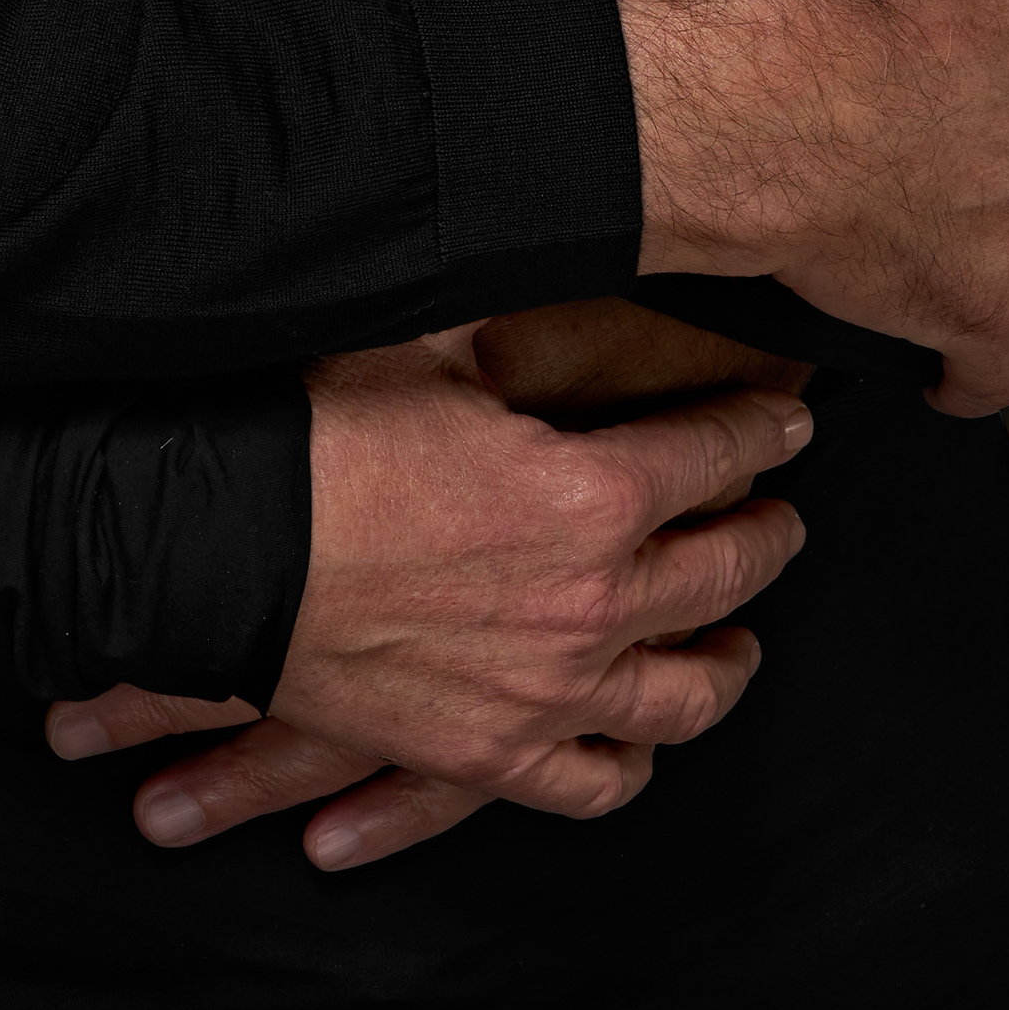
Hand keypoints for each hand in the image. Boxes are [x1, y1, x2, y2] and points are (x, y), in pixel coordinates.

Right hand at [41, 342, 804, 865]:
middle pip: (726, 573)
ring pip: (688, 695)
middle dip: (767, 536)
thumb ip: (514, 306)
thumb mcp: (427, 338)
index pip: (714, 453)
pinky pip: (599, 782)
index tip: (786, 421)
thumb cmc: (318, 436)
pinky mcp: (493, 754)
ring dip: (729, 662)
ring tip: (740, 642)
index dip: (760, 429)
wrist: (222, 552)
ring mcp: (549, 692)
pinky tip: (643, 739)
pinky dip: (632, 762)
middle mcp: (594, 602)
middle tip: (780, 516)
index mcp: (591, 492)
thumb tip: (556, 228)